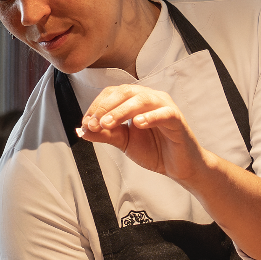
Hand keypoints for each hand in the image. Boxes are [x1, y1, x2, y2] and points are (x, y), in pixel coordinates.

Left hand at [78, 85, 207, 185]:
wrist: (178, 167)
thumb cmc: (155, 150)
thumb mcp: (124, 142)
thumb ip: (104, 135)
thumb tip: (81, 131)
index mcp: (136, 100)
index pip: (112, 93)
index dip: (97, 106)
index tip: (85, 123)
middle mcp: (150, 98)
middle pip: (124, 92)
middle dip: (106, 107)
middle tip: (93, 123)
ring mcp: (164, 106)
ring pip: (141, 100)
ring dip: (121, 111)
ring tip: (108, 124)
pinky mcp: (177, 119)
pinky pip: (164, 113)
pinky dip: (150, 116)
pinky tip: (137, 123)